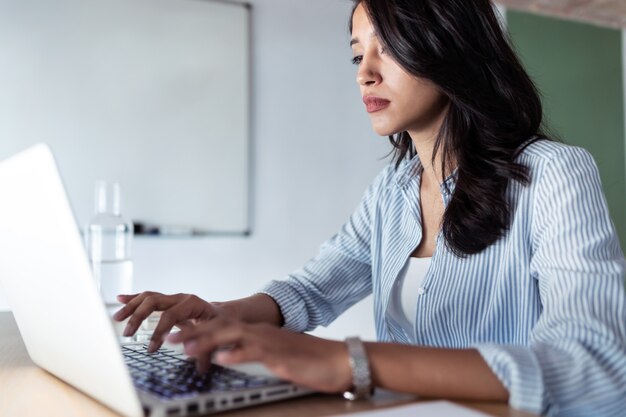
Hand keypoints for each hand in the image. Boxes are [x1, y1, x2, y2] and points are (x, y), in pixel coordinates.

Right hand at [113, 291, 228, 351]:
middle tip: (128, 334)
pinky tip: (120, 299)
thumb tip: (189, 351)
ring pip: (148, 297)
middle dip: (139, 316)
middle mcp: (180, 298)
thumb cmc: (219, 324)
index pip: (171, 315)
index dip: (159, 331)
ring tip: (118, 318)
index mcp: (192, 304)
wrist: (223, 314)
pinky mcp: (168, 301)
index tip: (152, 348)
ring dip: (132, 306)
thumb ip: (203, 343)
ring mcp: (173, 298)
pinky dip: (134, 298)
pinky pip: (148, 297)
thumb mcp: (215, 333)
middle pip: (154, 301)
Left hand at [166, 317, 352, 393]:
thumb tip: (227, 356)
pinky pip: (255, 353)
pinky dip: (237, 354)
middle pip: (222, 328)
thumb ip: (252, 353)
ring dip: (208, 340)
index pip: (224, 328)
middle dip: (195, 331)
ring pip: (233, 337)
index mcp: (259, 334)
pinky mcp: (280, 356)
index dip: (200, 329)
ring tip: (186, 345)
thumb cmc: (309, 360)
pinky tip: (221, 358)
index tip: (179, 334)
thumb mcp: (275, 356)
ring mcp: (270, 343)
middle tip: (171, 337)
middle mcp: (261, 334)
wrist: (339, 359)